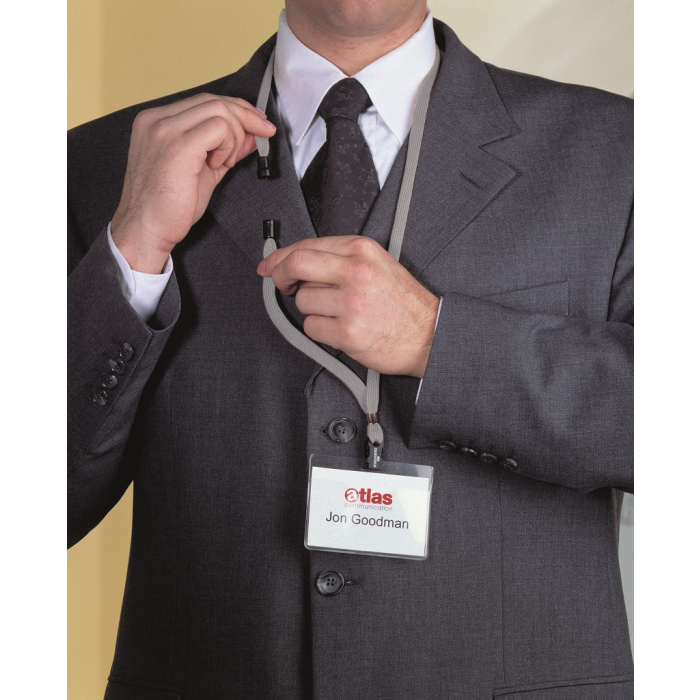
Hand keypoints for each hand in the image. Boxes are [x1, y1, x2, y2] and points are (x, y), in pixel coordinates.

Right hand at [111, 93, 275, 272]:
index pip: (205, 101)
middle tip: (263, 135)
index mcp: (157, 122)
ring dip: (235, 137)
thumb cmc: (167, 207)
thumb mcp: (204, 171)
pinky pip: (219, 128)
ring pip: (219, 111)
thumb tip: (252, 135)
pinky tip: (218, 165)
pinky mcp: (177, 146)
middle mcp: (157, 120)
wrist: (145, 230)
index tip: (258, 123)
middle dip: (246, 117)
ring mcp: (165, 130)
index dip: (237, 109)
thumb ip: (225, 150)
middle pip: (214, 101)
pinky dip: (228, 146)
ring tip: (225, 163)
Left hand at [257, 236, 439, 377]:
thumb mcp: (377, 264)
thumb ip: (339, 258)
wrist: (431, 335)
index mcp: (362, 250)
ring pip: (303, 301)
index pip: (307, 245)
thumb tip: (294, 259)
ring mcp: (351, 303)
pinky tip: (342, 328)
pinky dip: (321, 330)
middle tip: (281, 284)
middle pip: (296, 265)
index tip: (269, 265)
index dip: (280, 256)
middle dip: (280, 275)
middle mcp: (356, 272)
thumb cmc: (403, 303)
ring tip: (339, 312)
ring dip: (313, 309)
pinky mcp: (348, 332)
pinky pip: (312, 327)